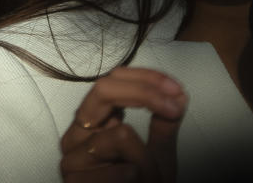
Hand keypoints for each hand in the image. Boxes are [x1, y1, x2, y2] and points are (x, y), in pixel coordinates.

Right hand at [60, 67, 187, 181]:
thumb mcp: (160, 155)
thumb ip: (166, 123)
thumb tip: (180, 94)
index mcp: (94, 122)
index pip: (114, 80)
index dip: (148, 78)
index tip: (178, 90)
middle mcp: (77, 135)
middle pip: (104, 89)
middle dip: (146, 93)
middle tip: (175, 107)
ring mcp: (72, 159)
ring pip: (121, 134)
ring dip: (148, 158)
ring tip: (146, 178)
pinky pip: (122, 169)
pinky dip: (138, 178)